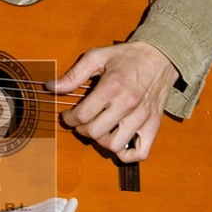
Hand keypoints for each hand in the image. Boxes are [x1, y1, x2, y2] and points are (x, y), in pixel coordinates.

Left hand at [45, 40, 178, 162]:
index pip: (82, 115)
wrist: (160, 57)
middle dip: (81, 129)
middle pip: (95, 131)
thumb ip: (73, 75)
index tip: (67, 115)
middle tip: (80, 122)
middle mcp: (127, 104)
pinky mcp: (154, 125)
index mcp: (112, 86)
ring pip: (114, 144)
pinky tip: (117, 142)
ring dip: (100, 141)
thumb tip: (51, 87)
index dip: (69, 118)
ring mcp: (142, 117)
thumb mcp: (97, 56)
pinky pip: (141, 152)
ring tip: (98, 129)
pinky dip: (127, 154)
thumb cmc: (127, 56)